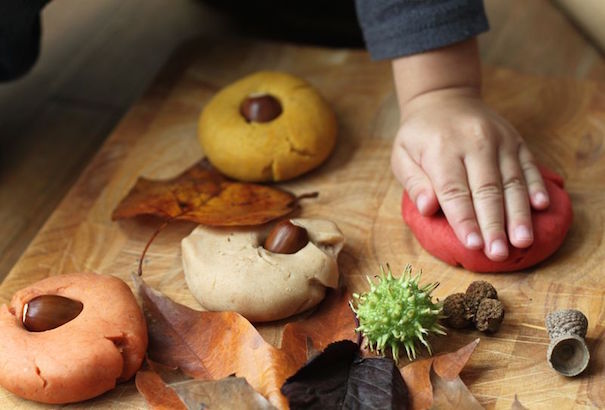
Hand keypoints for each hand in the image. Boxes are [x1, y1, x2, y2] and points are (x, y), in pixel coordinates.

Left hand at [392, 87, 549, 260]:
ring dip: (519, 213)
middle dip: (494, 225)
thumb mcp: (402, 155)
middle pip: (486, 190)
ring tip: (523, 241)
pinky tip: (541, 208)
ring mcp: (498, 140)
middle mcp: (473, 143)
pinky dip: (536, 186)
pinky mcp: (515, 139)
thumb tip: (427, 207)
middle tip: (499, 253)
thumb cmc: (420, 136)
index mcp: (441, 149)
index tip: (473, 245)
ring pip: (512, 181)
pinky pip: (528, 165)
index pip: (454, 191)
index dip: (464, 220)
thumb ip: (414, 182)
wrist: (444, 99)